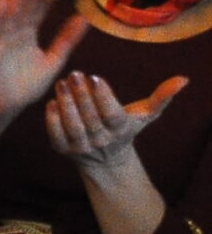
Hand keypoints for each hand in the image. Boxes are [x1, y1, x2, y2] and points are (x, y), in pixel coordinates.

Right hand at [0, 0, 86, 124]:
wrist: (7, 108)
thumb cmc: (28, 87)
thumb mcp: (54, 61)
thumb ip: (67, 40)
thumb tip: (84, 18)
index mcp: (28, 36)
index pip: (37, 13)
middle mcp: (12, 35)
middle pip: (22, 11)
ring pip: (7, 16)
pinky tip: (2, 1)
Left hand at [46, 68, 185, 173]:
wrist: (106, 159)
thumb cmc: (126, 127)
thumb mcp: (145, 114)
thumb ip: (162, 97)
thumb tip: (183, 80)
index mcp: (120, 129)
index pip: (111, 113)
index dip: (103, 96)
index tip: (95, 77)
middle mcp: (101, 140)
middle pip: (90, 117)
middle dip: (81, 95)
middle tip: (73, 74)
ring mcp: (81, 147)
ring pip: (72, 126)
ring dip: (66, 105)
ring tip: (61, 84)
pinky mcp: (64, 151)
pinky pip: (56, 137)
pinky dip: (52, 121)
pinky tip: (51, 102)